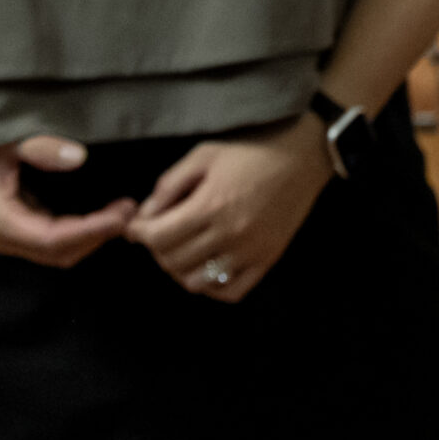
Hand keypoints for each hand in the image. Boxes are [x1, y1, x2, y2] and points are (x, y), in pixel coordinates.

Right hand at [0, 135, 136, 267]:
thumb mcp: (8, 138)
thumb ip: (41, 147)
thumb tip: (79, 157)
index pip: (55, 239)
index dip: (94, 230)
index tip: (124, 213)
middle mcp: (0, 237)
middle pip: (59, 253)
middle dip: (98, 236)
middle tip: (131, 212)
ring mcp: (4, 237)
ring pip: (55, 252)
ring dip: (90, 237)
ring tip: (122, 214)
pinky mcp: (10, 231)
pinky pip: (49, 242)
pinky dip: (77, 233)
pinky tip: (99, 215)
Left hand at [123, 114, 331, 301]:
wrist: (304, 154)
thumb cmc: (252, 148)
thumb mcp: (204, 155)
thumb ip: (170, 185)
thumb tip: (147, 214)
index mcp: (211, 205)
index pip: (158, 237)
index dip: (139, 233)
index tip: (134, 227)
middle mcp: (229, 234)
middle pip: (173, 261)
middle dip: (156, 249)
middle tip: (157, 233)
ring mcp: (250, 252)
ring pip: (197, 282)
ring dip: (179, 269)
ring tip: (180, 249)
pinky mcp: (267, 260)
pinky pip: (231, 291)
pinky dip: (211, 286)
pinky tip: (206, 267)